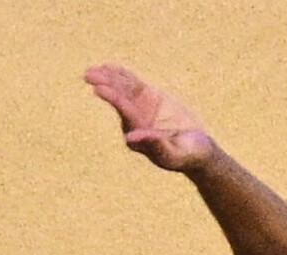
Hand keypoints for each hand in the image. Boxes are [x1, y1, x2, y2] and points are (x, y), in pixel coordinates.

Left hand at [85, 64, 217, 170]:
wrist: (198, 148)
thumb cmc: (188, 155)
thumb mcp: (175, 153)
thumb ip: (156, 145)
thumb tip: (131, 137)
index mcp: (139, 137)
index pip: (126, 114)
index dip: (114, 99)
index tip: (99, 89)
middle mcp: (135, 123)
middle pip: (120, 100)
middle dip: (106, 86)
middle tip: (89, 74)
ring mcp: (140, 109)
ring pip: (124, 90)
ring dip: (109, 78)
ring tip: (93, 69)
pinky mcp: (148, 98)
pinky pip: (133, 84)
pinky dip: (122, 75)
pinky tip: (108, 67)